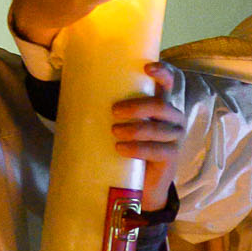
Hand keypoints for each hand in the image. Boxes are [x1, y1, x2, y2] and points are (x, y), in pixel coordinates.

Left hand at [112, 62, 184, 208]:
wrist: (141, 183)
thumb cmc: (128, 146)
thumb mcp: (123, 123)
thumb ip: (113, 109)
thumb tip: (76, 91)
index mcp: (161, 104)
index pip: (169, 83)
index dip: (162, 72)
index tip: (146, 67)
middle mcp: (173, 118)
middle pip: (160, 106)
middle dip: (137, 106)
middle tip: (114, 111)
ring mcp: (175, 138)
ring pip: (157, 128)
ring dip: (134, 129)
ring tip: (114, 133)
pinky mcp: (172, 157)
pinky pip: (157, 149)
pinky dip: (137, 148)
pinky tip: (120, 149)